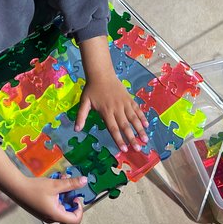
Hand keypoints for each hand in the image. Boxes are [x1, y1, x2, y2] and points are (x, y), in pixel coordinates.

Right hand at [14, 175, 86, 223]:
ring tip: (60, 181)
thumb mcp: (55, 184)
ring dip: (63, 194)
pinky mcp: (42, 210)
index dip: (79, 209)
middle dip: (70, 197)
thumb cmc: (34, 188)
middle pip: (68, 212)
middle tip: (68, 185)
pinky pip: (54, 205)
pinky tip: (53, 185)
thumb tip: (84, 181)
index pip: (75, 220)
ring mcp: (46, 215)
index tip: (76, 197)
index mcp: (56, 215)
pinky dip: (57, 195)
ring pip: (61, 206)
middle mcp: (52, 218)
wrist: (17, 188)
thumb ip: (71, 183)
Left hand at [77, 36, 148, 151]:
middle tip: (138, 149)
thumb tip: (76, 129)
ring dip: (140, 129)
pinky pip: (137, 109)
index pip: (113, 128)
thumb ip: (81, 116)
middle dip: (132, 138)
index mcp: (106, 112)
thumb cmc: (92, 89)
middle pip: (125, 126)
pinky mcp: (129, 98)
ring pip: (133, 118)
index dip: (119, 139)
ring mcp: (124, 103)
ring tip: (145, 140)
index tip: (124, 150)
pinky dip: (142, 117)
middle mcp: (117, 109)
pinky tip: (146, 125)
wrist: (101, 74)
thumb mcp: (84, 102)